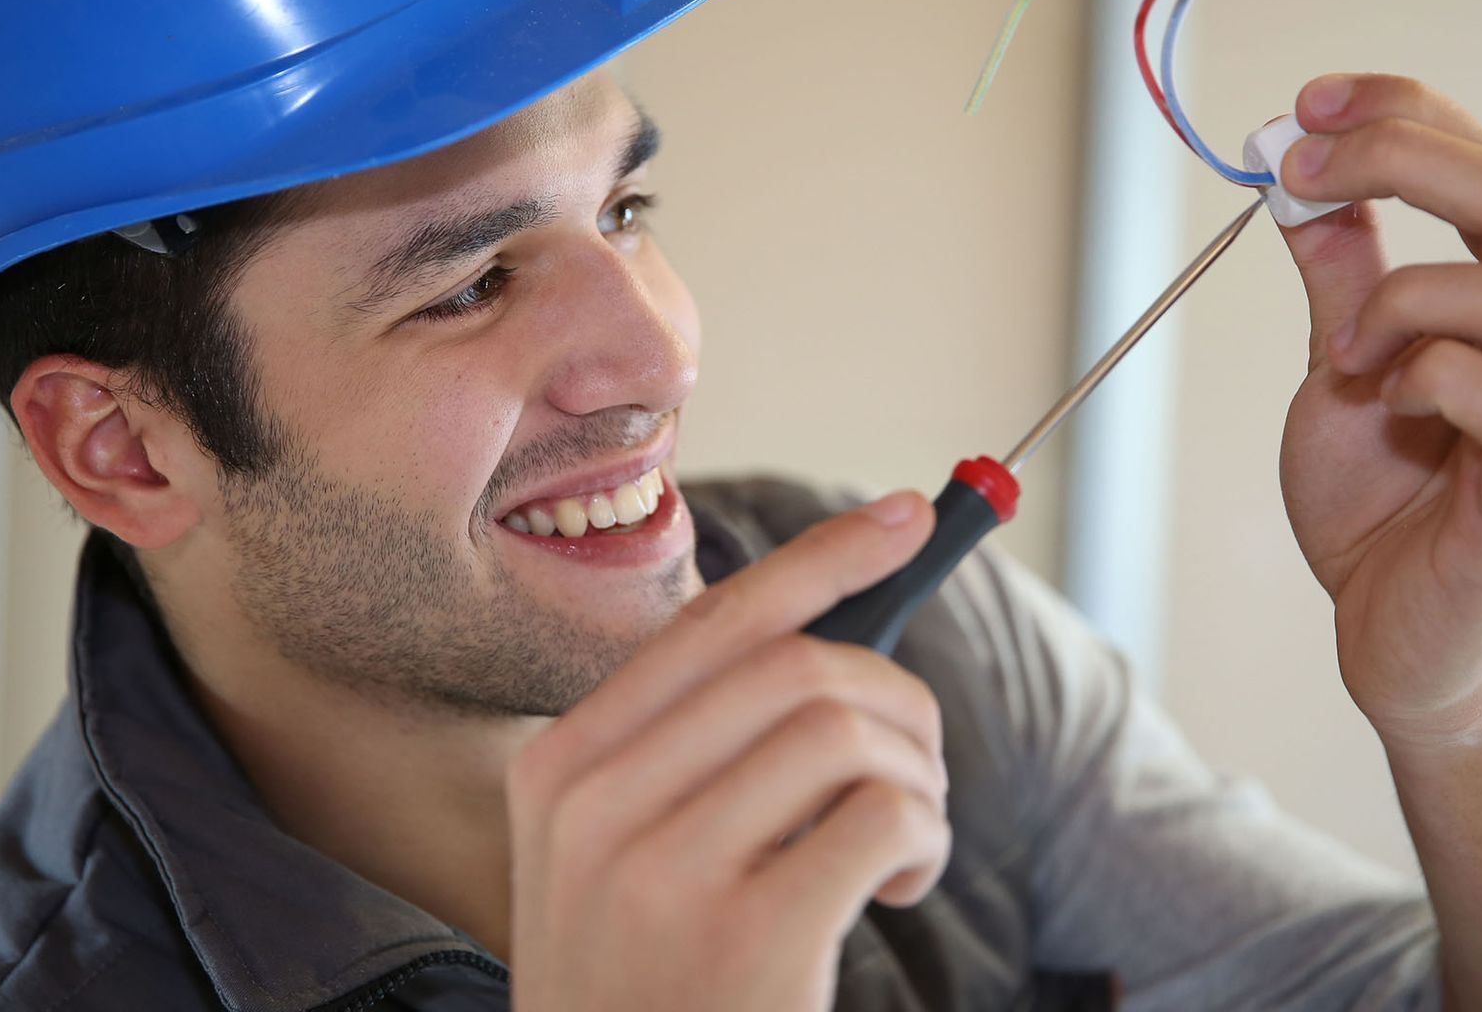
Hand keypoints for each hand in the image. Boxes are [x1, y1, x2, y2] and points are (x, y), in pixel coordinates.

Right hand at [505, 491, 949, 1011]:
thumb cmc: (645, 987)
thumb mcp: (617, 859)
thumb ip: (692, 748)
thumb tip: (831, 625)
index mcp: (561, 768)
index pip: (713, 625)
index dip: (822, 559)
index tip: (906, 516)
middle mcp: (596, 805)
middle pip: (796, 664)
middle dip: (894, 696)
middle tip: (913, 770)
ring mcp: (663, 871)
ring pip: (848, 726)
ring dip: (913, 774)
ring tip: (896, 842)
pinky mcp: (747, 937)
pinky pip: (885, 809)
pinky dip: (921, 835)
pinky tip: (893, 887)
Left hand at [1272, 74, 1481, 750]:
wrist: (1396, 633)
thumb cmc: (1384, 500)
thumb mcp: (1344, 361)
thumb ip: (1343, 274)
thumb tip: (1308, 178)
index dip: (1407, 113)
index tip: (1307, 105)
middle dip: (1405, 156)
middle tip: (1300, 166)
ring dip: (1410, 294)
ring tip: (1347, 350)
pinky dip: (1429, 375)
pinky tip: (1382, 400)